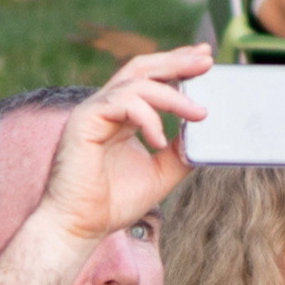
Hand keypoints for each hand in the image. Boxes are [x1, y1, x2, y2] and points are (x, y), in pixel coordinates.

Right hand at [36, 44, 212, 247]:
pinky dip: (147, 117)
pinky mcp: (84, 122)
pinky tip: (159, 139)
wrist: (78, 226)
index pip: (149, 78)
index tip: (205, 58)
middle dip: (176, 60)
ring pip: (135, 82)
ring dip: (171, 94)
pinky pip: (121, 104)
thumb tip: (205, 135)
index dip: (176, 64)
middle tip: (206, 59)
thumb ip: (179, 152)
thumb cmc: (111, 203)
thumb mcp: (159, 174)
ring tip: (198, 112)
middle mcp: (105, 107)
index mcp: (120, 116)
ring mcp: (92, 111)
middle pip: (141, 68)